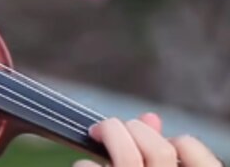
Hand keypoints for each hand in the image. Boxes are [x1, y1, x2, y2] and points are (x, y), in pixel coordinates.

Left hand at [74, 113, 223, 166]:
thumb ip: (158, 152)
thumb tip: (151, 117)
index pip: (195, 155)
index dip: (181, 143)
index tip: (162, 139)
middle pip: (158, 148)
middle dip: (132, 128)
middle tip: (111, 128)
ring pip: (126, 155)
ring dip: (108, 134)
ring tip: (97, 134)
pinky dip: (83, 164)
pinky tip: (83, 166)